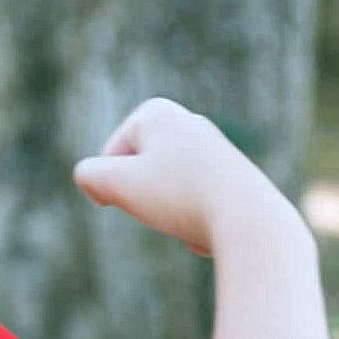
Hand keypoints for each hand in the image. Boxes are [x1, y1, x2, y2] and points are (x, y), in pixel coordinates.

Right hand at [72, 98, 289, 258]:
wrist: (249, 221)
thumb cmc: (180, 196)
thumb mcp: (117, 184)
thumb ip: (89, 175)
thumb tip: (100, 183)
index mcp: (156, 112)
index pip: (107, 161)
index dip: (114, 187)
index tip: (145, 192)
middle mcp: (186, 121)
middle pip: (136, 175)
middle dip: (144, 199)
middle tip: (168, 205)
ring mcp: (210, 147)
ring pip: (164, 193)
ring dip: (169, 213)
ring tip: (194, 216)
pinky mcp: (229, 174)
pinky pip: (192, 205)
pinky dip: (194, 220)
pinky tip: (212, 226)